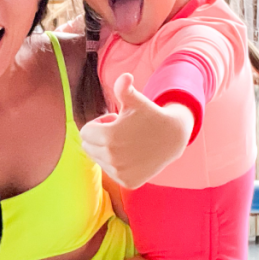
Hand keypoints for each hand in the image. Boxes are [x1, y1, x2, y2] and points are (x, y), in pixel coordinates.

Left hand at [80, 73, 192, 188]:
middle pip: (88, 147)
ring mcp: (120, 172)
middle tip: (121, 131)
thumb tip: (124, 77)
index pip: (85, 133)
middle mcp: (112, 158)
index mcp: (108, 137)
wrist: (173, 138)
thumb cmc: (150, 115)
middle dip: (100, 137)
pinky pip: (111, 172)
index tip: (114, 120)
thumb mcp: (136, 101)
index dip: (98, 124)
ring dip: (107, 151)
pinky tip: (133, 156)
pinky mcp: (128, 182)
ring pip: (98, 159)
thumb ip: (124, 89)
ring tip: (127, 142)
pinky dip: (117, 164)